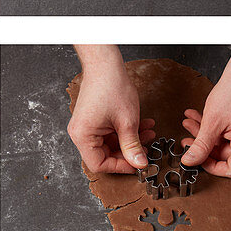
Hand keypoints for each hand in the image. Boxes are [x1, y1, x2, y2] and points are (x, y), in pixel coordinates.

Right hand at [68, 56, 154, 172]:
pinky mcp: (94, 119)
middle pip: (105, 154)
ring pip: (111, 142)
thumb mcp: (127, 120)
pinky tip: (143, 124)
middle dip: (129, 151)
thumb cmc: (112, 87)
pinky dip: (126, 130)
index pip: (99, 164)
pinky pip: (110, 132)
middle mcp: (81, 133)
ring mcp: (87, 126)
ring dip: (131, 139)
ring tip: (150, 132)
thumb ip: (132, 145)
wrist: (105, 64)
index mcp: (83, 137)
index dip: (120, 166)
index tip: (138, 164)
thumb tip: (139, 163)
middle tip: (147, 147)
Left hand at [181, 47, 230, 176]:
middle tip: (186, 139)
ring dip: (203, 134)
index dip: (211, 167)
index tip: (196, 160)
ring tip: (188, 124)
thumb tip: (190, 161)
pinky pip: (225, 132)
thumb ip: (200, 145)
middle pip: (225, 155)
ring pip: (222, 142)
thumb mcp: (212, 122)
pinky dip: (211, 127)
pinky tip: (197, 118)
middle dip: (203, 145)